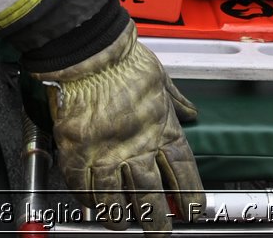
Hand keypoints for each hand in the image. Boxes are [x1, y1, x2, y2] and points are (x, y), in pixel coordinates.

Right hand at [31, 23, 203, 234]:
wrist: (89, 51)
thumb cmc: (123, 60)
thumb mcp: (161, 78)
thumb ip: (175, 100)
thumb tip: (190, 112)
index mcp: (161, 129)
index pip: (182, 172)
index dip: (190, 195)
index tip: (194, 210)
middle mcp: (136, 147)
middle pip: (151, 195)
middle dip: (157, 219)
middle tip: (160, 233)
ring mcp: (106, 154)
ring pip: (116, 199)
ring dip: (120, 217)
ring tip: (124, 226)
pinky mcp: (78, 153)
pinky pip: (84, 187)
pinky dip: (89, 201)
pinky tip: (94, 208)